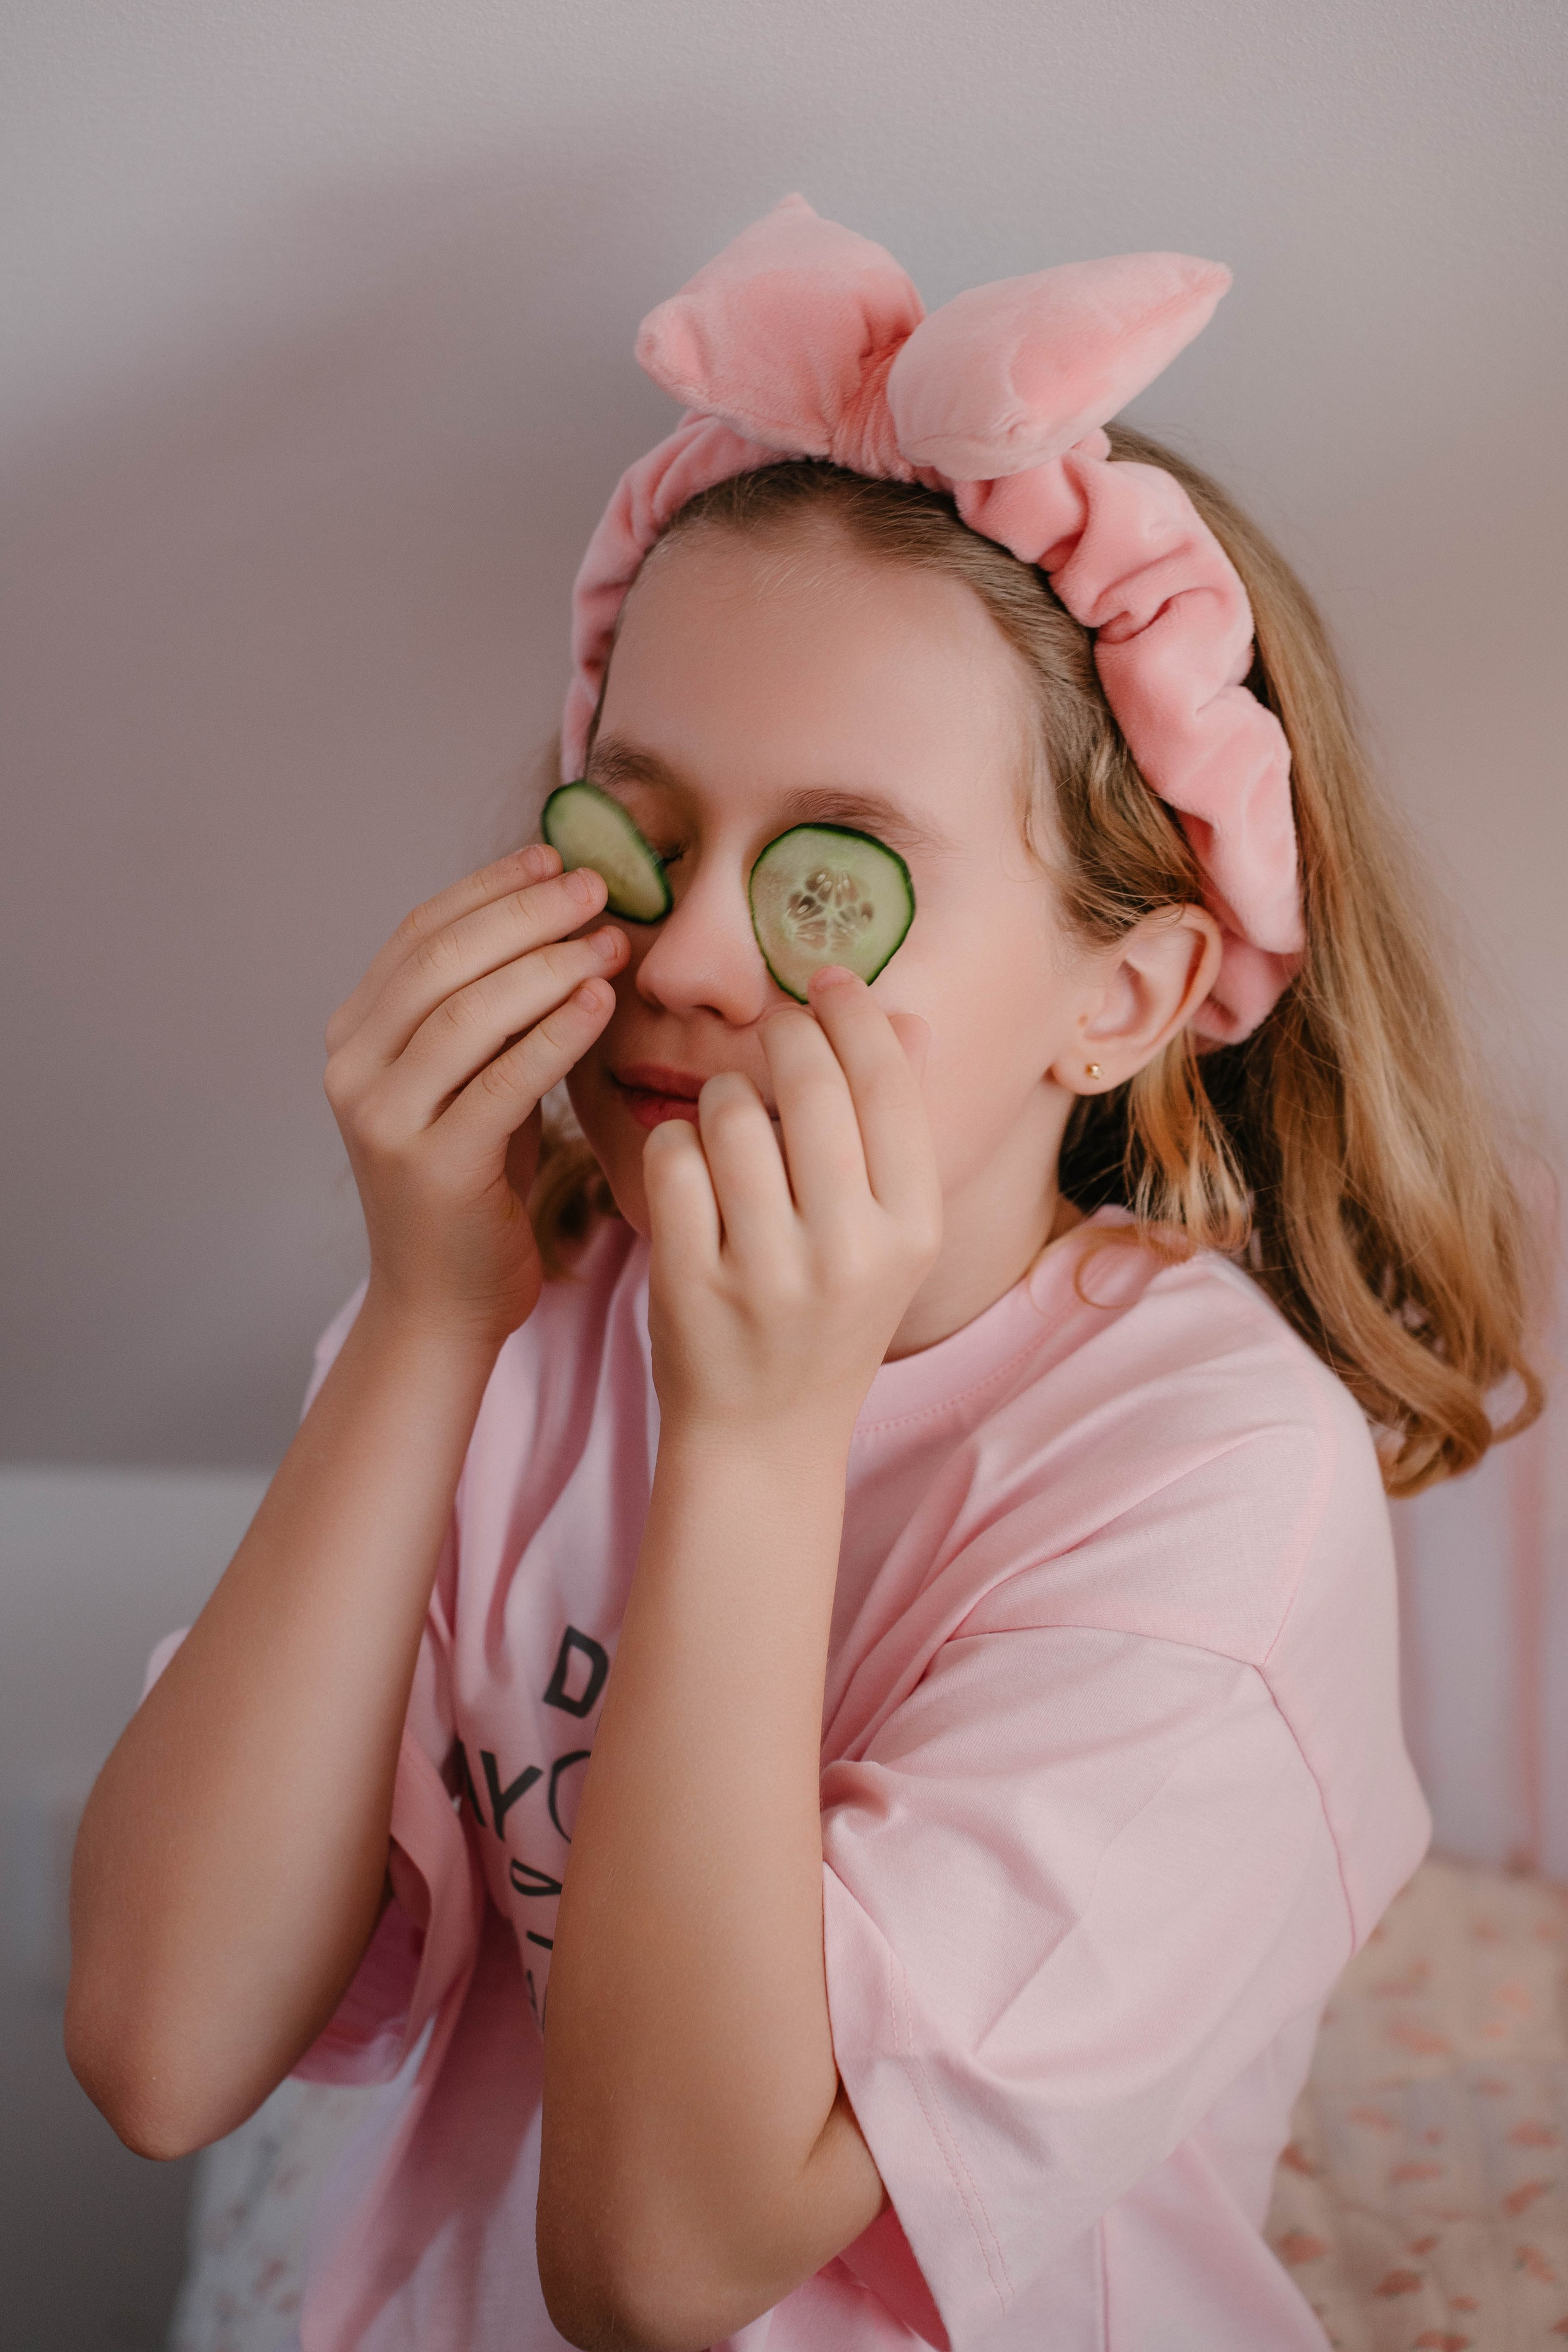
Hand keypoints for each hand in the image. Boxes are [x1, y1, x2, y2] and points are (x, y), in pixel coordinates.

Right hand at [323, 844, 627, 1343]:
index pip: (420, 933)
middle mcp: (353, 1069)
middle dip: (525, 913)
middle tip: (596, 886)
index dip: (490, 887)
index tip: (556, 856)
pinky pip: (501, 1081)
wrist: (442, 1300)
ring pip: (468, 1012)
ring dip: (547, 964)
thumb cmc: (472, 1185)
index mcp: (354, 1035)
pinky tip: (601, 1003)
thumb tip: (559, 917)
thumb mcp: (471, 1080)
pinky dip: (555, 1034)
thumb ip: (490, 1010)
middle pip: (443, 961)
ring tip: (610, 938)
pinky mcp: (431, 1165)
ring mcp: (383, 1119)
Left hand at [643, 968, 941, 1444]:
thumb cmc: (826, 1314)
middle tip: (772, 1031)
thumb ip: (894, 1134)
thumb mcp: (885, 1237)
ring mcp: (768, 1273)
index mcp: (912, 1231)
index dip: (853, 1015)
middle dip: (784, 1038)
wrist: (764, 1435)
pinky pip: (671, 1160)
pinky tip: (686, 1165)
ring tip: (727, 1119)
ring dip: (720, 1096)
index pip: (888, 1086)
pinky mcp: (692, 1284)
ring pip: (729, 1115)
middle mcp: (850, 1252)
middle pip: (809, 1087)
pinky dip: (672, 1145)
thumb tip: (908, 1020)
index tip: (826, 982)